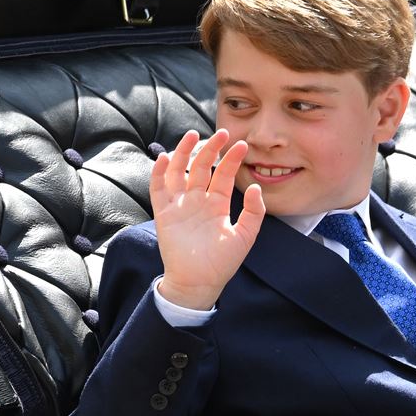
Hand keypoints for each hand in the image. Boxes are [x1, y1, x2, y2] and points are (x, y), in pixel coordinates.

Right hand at [150, 129, 264, 309]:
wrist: (199, 282)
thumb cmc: (222, 262)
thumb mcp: (245, 236)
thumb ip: (253, 213)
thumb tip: (256, 188)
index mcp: (218, 204)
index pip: (224, 175)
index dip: (232, 159)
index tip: (242, 144)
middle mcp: (198, 200)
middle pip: (202, 167)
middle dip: (210, 149)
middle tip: (222, 133)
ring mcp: (180, 205)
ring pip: (179, 172)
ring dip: (184, 153)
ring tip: (192, 135)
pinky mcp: (164, 213)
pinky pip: (159, 188)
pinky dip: (160, 172)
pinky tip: (167, 158)